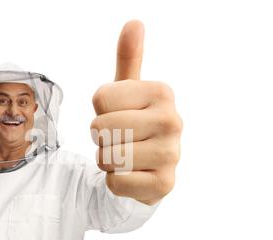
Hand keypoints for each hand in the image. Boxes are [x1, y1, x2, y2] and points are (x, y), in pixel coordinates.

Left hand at [91, 20, 182, 204]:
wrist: (144, 169)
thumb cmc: (131, 125)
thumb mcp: (127, 92)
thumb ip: (128, 59)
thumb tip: (134, 23)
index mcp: (162, 92)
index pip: (100, 99)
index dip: (99, 112)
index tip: (118, 116)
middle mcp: (173, 120)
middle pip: (101, 127)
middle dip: (100, 138)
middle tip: (119, 140)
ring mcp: (172, 154)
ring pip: (107, 156)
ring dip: (106, 161)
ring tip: (125, 157)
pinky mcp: (165, 184)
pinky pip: (115, 182)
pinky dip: (114, 182)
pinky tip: (131, 176)